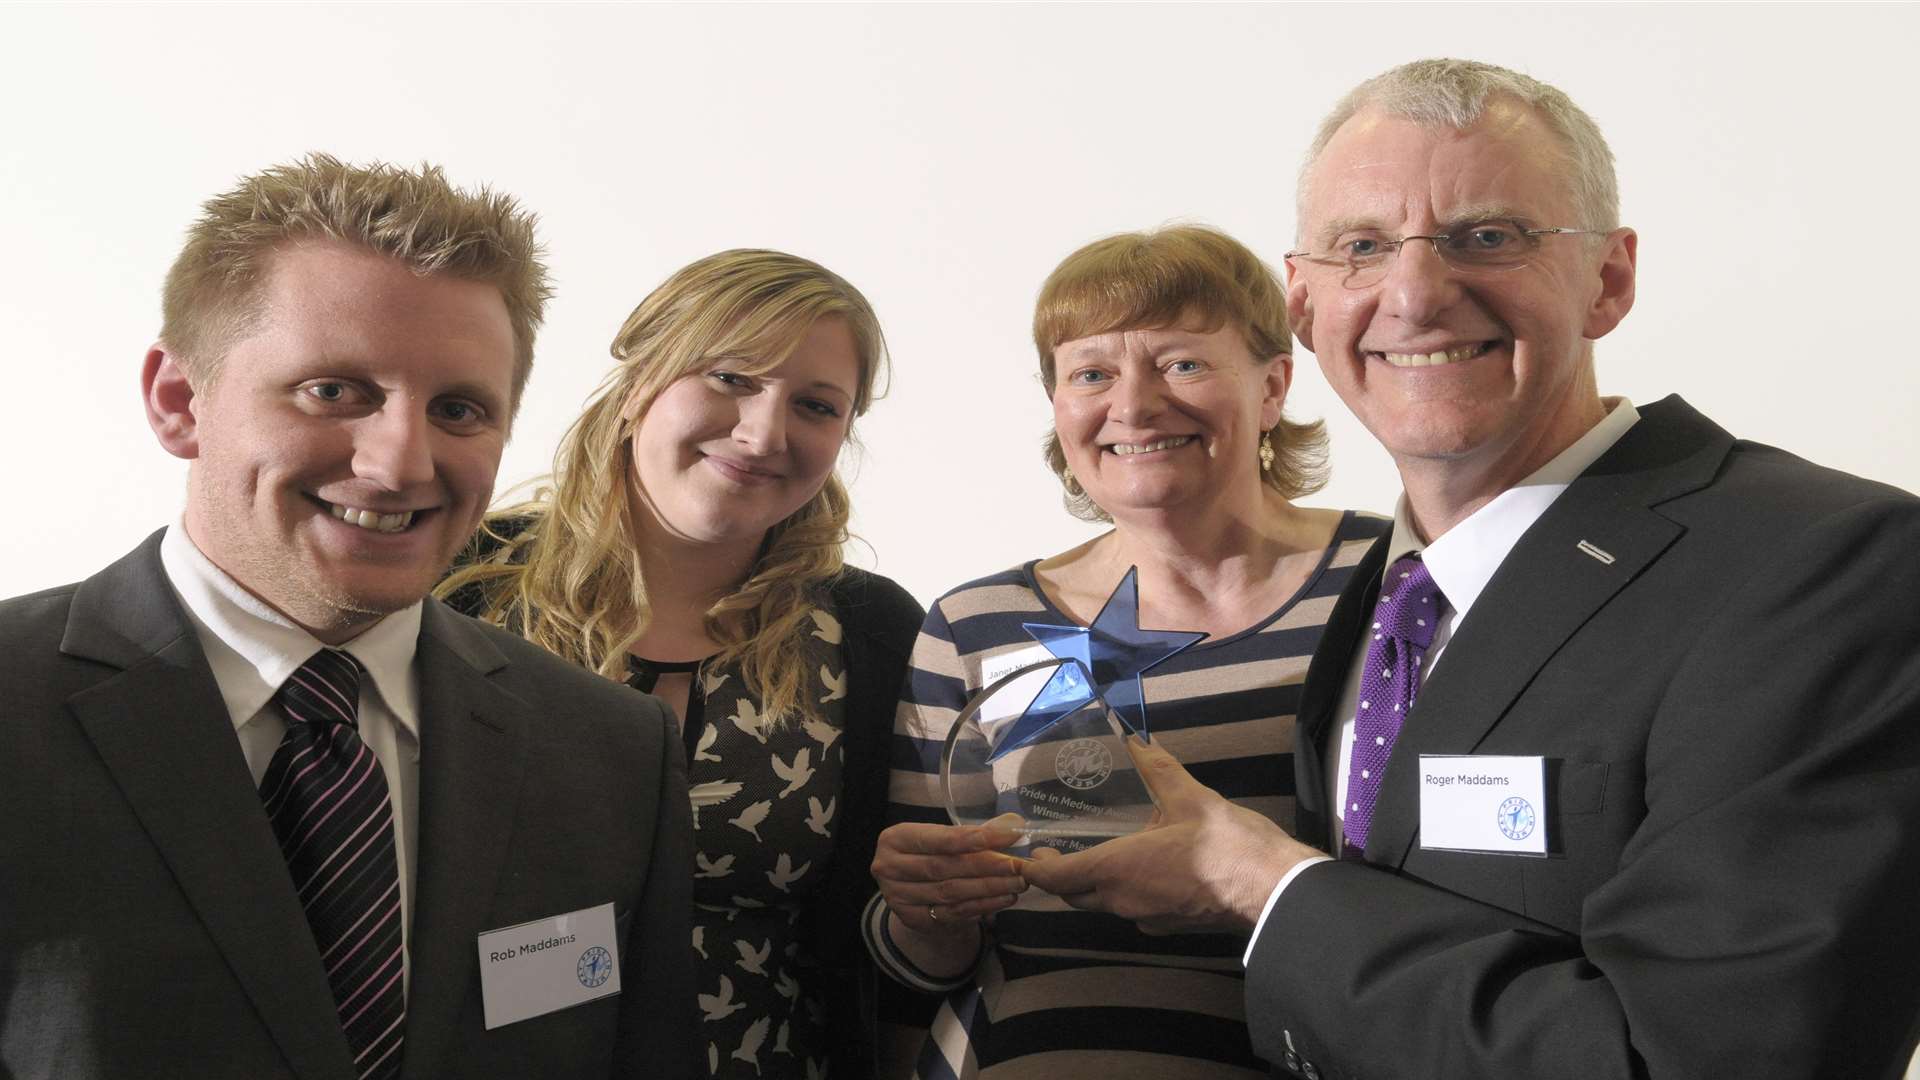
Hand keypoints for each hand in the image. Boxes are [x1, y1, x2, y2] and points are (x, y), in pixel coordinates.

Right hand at [872, 813, 1027, 935]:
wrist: (914, 890)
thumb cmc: (932, 855)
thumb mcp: (946, 838)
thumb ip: (978, 831)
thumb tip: (1013, 825)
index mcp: (895, 838)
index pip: (937, 838)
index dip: (971, 838)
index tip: (1006, 837)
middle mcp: (888, 867)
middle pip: (944, 867)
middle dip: (986, 866)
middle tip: (1017, 866)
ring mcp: (897, 896)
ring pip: (950, 892)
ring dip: (988, 888)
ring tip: (1016, 883)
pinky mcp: (910, 919)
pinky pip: (952, 913)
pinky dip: (981, 906)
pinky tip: (1002, 899)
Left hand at [1022, 737, 1321, 933]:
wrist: (1274, 891)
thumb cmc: (1229, 846)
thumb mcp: (1190, 798)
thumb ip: (1159, 770)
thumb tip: (1138, 742)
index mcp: (1118, 870)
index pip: (1058, 879)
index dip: (1036, 870)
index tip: (1027, 857)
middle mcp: (1124, 901)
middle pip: (1076, 896)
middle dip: (1060, 878)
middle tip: (1053, 854)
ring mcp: (1147, 918)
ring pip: (1104, 905)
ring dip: (1091, 885)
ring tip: (1093, 855)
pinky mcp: (1170, 925)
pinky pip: (1132, 909)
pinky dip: (1122, 892)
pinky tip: (1136, 869)